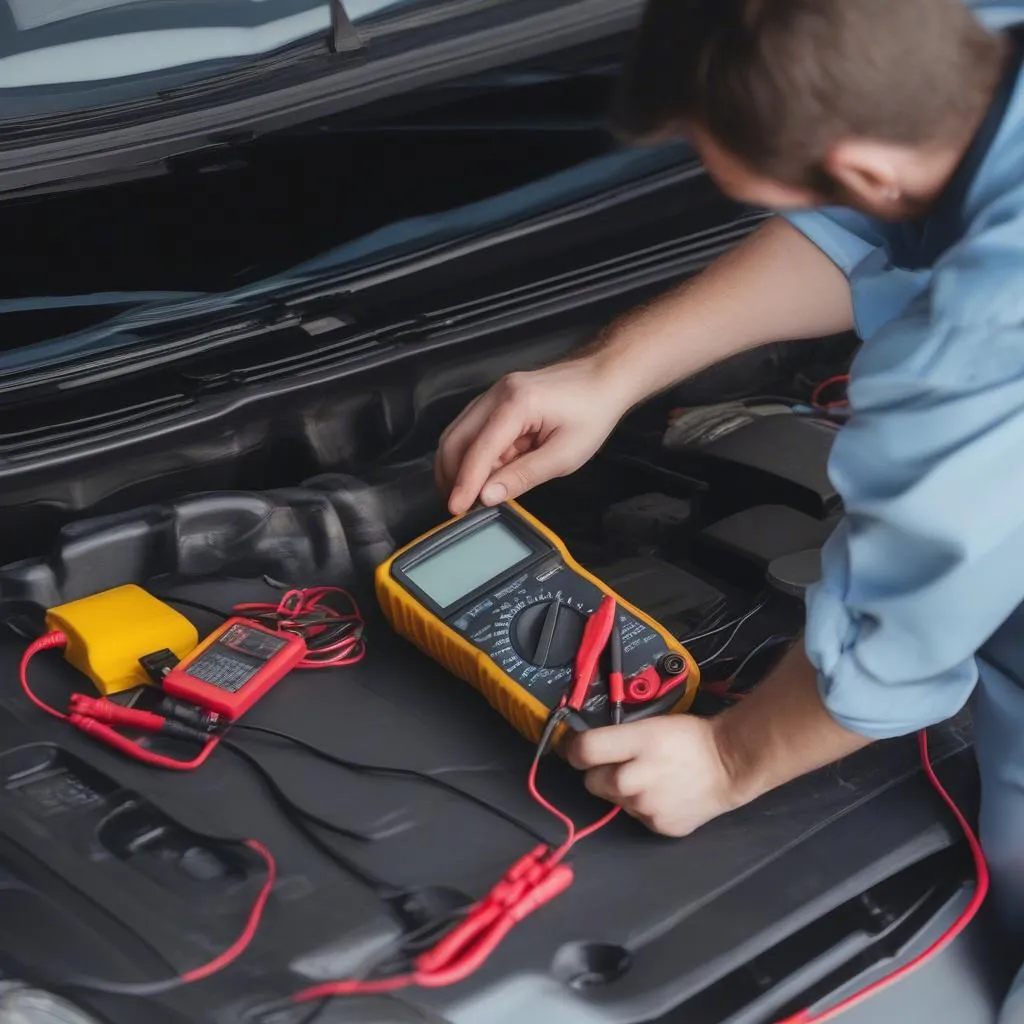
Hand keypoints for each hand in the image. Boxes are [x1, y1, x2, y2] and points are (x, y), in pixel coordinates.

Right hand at [436, 357, 628, 515]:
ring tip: (468, 495)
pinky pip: (473, 430)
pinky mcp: (496, 400)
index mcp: (516, 404)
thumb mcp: (565, 455)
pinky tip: (484, 474)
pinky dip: (472, 455)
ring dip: (458, 466)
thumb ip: (523, 476)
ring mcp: (493, 394)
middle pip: (456, 439)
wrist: (603, 377)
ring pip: (458, 434)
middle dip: (451, 475)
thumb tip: (487, 496)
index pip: (479, 450)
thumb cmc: (592, 413)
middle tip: (457, 506)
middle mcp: (497, 394)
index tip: (455, 509)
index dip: (464, 483)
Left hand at [564, 716, 740, 837]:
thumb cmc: (688, 738)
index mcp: (638, 743)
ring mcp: (647, 807)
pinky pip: (634, 816)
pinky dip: (642, 807)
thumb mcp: (650, 724)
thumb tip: (581, 745)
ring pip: (614, 800)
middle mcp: (637, 778)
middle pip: (591, 782)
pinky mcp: (658, 826)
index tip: (576, 750)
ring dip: (621, 791)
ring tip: (648, 779)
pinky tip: (662, 795)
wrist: (729, 765)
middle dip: (600, 774)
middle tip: (620, 765)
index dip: (574, 750)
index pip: (585, 751)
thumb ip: (616, 736)